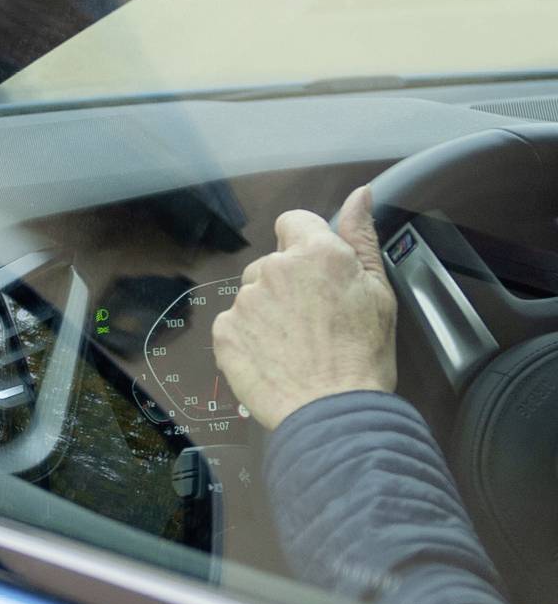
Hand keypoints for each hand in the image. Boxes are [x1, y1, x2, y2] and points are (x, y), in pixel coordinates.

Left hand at [212, 186, 397, 429]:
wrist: (333, 410)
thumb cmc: (363, 353)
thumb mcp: (378, 290)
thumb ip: (361, 236)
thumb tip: (361, 194)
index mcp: (315, 253)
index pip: (292, 221)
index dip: (304, 243)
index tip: (315, 271)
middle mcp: (273, 269)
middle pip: (272, 263)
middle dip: (288, 283)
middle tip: (313, 320)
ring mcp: (244, 301)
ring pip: (253, 294)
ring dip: (268, 310)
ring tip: (295, 344)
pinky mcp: (224, 331)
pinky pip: (234, 323)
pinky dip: (249, 337)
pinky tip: (274, 357)